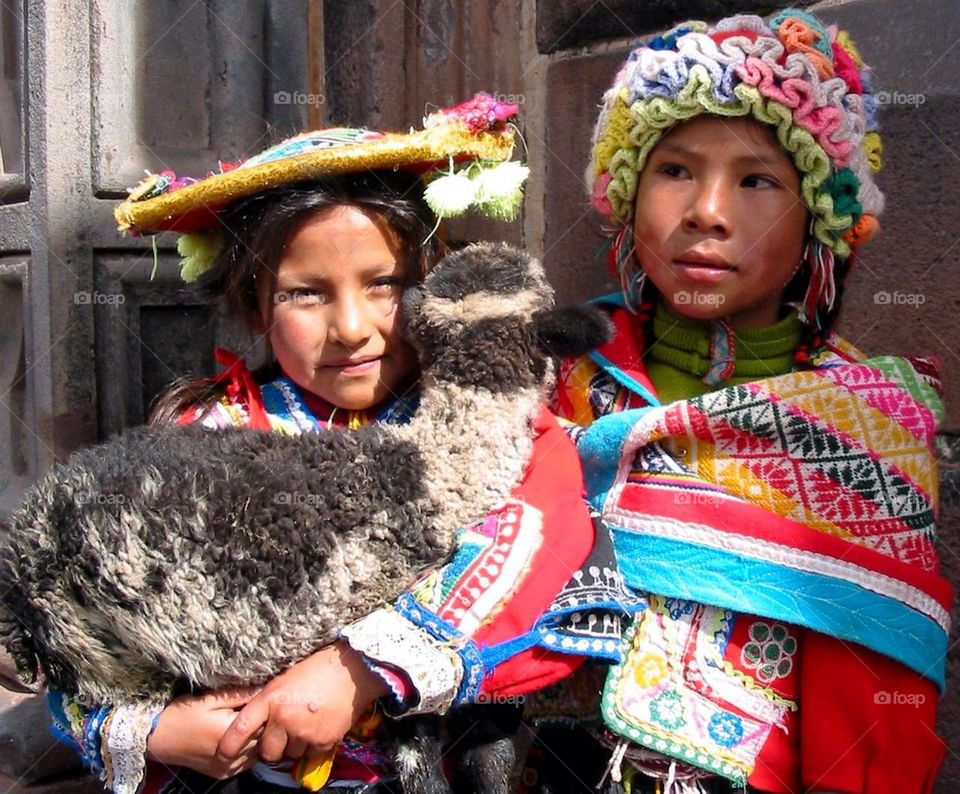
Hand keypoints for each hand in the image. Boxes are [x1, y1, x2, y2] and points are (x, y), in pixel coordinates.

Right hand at [147, 687, 260, 778]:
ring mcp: (227, 768)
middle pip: (263, 738)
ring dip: (257, 738)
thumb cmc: (183, 715)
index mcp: (228, 733)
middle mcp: (230, 755)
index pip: (263, 721)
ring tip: (248, 724)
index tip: (262, 700)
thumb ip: (239, 694)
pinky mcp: (223, 774)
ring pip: (258, 752)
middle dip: (263, 723)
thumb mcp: (209, 698)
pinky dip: (249, 751)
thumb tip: (263, 688)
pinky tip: (240, 739)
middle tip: (257, 710)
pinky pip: (247, 763)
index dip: (265, 709)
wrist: (159, 739)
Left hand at [217, 641, 388, 762]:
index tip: (222, 754)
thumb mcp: (284, 680)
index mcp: (270, 698)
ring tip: (307, 723)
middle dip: (274, 747)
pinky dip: (315, 745)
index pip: (241, 728)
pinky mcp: (323, 740)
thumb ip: (269, 703)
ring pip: (291, 754)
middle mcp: (283, 717)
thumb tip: (256, 724)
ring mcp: (303, 731)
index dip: (229, 745)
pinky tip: (321, 726)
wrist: (351, 670)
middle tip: (285, 732)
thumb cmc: (316, 670)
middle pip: (267, 752)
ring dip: (296, 745)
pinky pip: (311, 754)